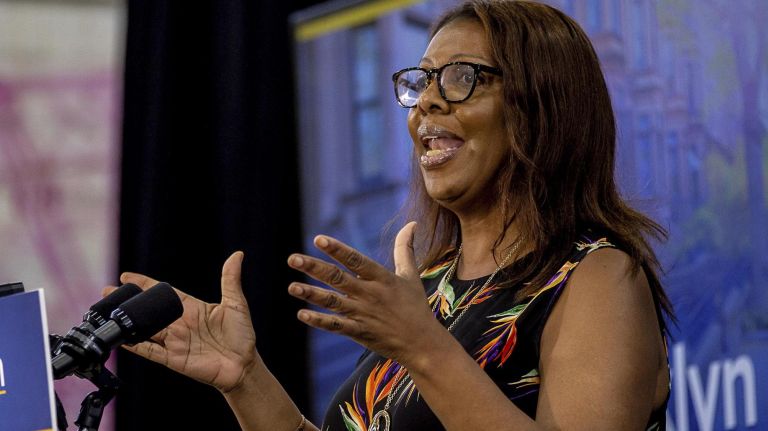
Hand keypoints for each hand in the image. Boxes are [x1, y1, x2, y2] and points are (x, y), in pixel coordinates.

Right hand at [105, 252, 257, 392]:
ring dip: (127, 322)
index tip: (126, 275)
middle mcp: (179, 323)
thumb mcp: (236, 304)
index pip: (164, 292)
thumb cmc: (242, 335)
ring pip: (145, 329)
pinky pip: (150, 351)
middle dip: (128, 301)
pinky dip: (135, 346)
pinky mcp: (173, 358)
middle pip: (148, 310)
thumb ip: (230, 280)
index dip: (146, 283)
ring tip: (108, 312)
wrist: (244, 366)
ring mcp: (175, 341)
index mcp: (191, 308)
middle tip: (107, 291)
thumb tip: (238, 255)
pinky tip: (122, 339)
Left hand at [287, 222, 442, 364]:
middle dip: (314, 268)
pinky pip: (336, 326)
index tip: (318, 239)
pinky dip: (320, 321)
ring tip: (292, 286)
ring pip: (332, 301)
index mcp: (381, 278)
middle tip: (292, 259)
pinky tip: (302, 314)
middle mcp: (370, 294)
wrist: (422, 343)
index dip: (337, 249)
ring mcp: (363, 314)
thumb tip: (411, 223)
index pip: (356, 260)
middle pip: (338, 278)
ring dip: (311, 294)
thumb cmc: (415, 306)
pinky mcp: (360, 332)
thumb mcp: (411, 275)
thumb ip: (405, 248)